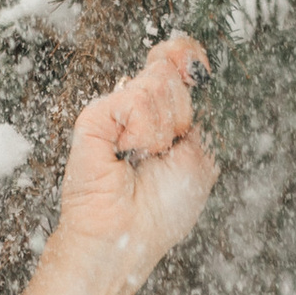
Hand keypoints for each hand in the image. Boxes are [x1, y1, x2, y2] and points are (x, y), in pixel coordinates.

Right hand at [4, 35, 219, 294]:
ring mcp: (115, 110)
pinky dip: (141, 131)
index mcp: (165, 115)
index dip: (191, 60)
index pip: (181, 64)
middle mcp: (138, 107)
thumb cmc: (163, 209)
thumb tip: (189, 58)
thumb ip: (199, 107)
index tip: (199, 67)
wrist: (126, 236)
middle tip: (167, 148)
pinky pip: (134, 101)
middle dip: (182, 110)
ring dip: (163, 128)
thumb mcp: (201, 153)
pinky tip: (127, 154)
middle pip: (174, 70)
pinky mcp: (94, 117)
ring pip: (158, 84)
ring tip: (144, 157)